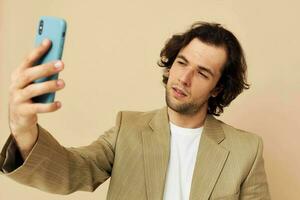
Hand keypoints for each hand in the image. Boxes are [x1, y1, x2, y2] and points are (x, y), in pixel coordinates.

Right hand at [8, 39, 64, 157]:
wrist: (19, 118)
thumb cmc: (31, 95)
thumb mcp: (34, 83)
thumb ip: (43, 73)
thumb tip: (58, 61)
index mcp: (18, 74)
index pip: (27, 60)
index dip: (38, 50)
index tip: (49, 41)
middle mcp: (15, 85)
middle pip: (29, 74)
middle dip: (45, 68)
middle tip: (62, 64)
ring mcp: (17, 99)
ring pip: (32, 90)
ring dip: (48, 86)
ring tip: (63, 83)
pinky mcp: (23, 112)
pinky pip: (37, 108)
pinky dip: (49, 106)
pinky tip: (59, 104)